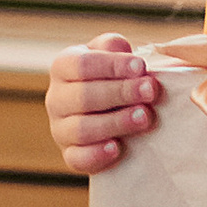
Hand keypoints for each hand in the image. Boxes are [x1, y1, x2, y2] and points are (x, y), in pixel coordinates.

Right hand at [47, 34, 163, 175]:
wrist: (109, 110)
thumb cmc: (112, 76)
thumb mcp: (112, 55)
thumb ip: (114, 48)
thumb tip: (121, 49)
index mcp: (63, 67)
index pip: (81, 64)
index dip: (112, 66)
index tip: (141, 67)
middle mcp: (56, 98)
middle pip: (83, 96)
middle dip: (120, 93)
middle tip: (150, 91)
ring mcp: (60, 129)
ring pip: (81, 129)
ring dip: (115, 123)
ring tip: (143, 118)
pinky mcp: (70, 155)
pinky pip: (78, 159)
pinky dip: (97, 154)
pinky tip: (117, 148)